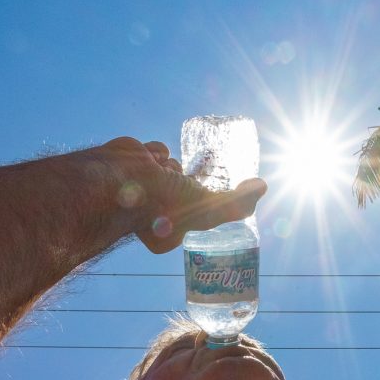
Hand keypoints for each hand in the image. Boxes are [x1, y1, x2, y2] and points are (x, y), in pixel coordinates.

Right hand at [98, 137, 266, 253]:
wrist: (117, 182)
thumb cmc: (161, 205)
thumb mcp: (208, 211)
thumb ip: (236, 203)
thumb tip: (262, 186)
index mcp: (171, 227)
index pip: (197, 210)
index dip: (206, 198)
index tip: (215, 186)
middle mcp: (156, 209)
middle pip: (184, 187)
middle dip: (187, 180)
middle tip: (197, 172)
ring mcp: (143, 186)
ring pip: (171, 167)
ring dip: (171, 166)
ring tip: (164, 171)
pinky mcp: (134, 164)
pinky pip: (156, 152)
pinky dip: (156, 152)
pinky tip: (150, 158)